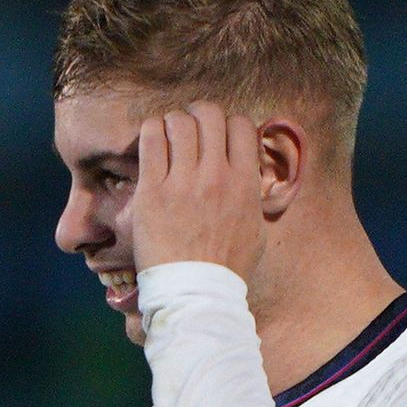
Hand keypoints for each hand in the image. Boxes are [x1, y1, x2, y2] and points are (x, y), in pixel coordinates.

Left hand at [130, 103, 272, 279]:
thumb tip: (252, 178)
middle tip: (189, 125)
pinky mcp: (152, 191)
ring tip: (168, 135)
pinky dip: (150, 131)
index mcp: (245, 182)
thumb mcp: (256, 229)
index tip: (217, 134)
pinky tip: (150, 140)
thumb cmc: (227, 266)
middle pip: (210, 115)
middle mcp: (217, 175)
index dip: (228, 123)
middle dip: (198, 114)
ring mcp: (183, 182)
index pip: (242, 125)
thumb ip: (253, 197)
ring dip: (172, 122)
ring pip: (179, 122)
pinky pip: (150, 141)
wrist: (195, 291)